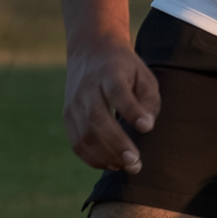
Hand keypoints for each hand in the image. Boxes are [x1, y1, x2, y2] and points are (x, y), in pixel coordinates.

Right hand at [62, 41, 161, 173]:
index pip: (117, 92)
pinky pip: (77, 143)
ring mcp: (74, 103)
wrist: (91, 51)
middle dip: (117, 144)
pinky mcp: (68, 115)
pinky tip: (112, 163)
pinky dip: (93, 159)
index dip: (132, 111)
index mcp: (110, 72)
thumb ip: (149, 100)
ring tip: (127, 166)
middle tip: (136, 162)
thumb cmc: (125, 69)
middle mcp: (88, 87)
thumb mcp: (143, 75)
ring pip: (85, 135)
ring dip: (106, 156)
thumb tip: (146, 126)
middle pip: (98, 118)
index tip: (147, 127)